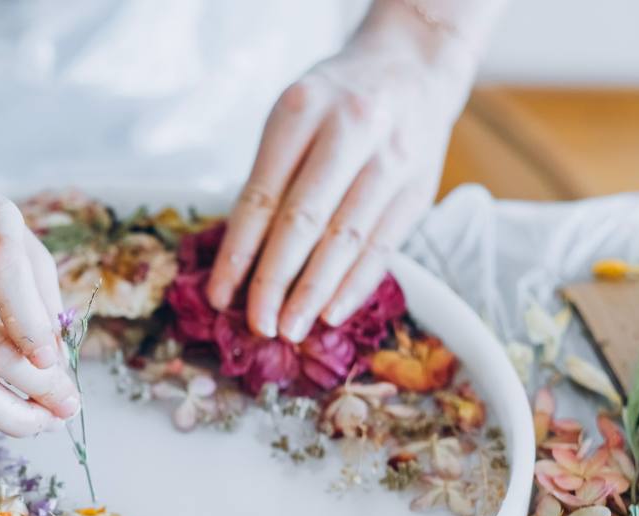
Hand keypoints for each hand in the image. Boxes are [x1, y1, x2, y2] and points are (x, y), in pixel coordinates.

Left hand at [206, 28, 472, 341]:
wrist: (413, 64)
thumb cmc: (335, 101)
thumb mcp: (292, 116)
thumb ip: (269, 178)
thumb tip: (240, 263)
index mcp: (301, 110)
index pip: (260, 195)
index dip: (238, 254)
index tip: (219, 296)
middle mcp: (349, 130)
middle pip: (303, 220)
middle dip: (275, 281)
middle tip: (258, 324)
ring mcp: (390, 159)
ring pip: (347, 239)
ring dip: (315, 292)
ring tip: (290, 328)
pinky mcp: (419, 187)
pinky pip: (383, 246)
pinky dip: (355, 284)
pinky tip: (331, 313)